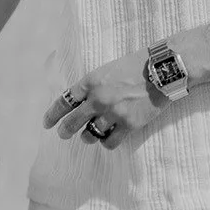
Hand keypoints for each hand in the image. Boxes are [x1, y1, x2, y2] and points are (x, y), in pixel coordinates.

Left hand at [42, 49, 167, 150]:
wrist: (161, 70)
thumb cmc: (135, 66)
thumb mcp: (107, 70)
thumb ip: (92, 86)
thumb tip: (81, 103)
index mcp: (90, 81)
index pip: (64, 101)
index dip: (53, 114)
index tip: (47, 123)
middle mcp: (98, 98)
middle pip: (72, 122)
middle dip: (65, 130)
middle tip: (63, 133)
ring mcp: (113, 113)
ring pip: (90, 135)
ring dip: (87, 136)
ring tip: (89, 136)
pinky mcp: (128, 125)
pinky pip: (109, 142)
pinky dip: (106, 142)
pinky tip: (108, 138)